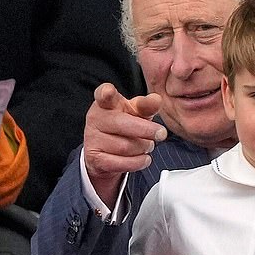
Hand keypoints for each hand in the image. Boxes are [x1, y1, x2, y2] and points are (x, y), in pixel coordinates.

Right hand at [83, 83, 167, 206]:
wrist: (107, 149)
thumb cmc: (125, 123)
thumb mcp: (136, 111)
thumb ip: (147, 105)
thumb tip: (157, 99)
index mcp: (106, 103)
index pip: (103, 95)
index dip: (106, 92)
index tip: (108, 91)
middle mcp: (96, 118)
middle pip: (123, 124)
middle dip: (146, 130)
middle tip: (161, 134)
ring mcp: (92, 138)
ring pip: (125, 146)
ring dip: (143, 148)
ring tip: (147, 145)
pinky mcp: (94, 158)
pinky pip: (121, 163)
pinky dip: (138, 162)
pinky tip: (144, 159)